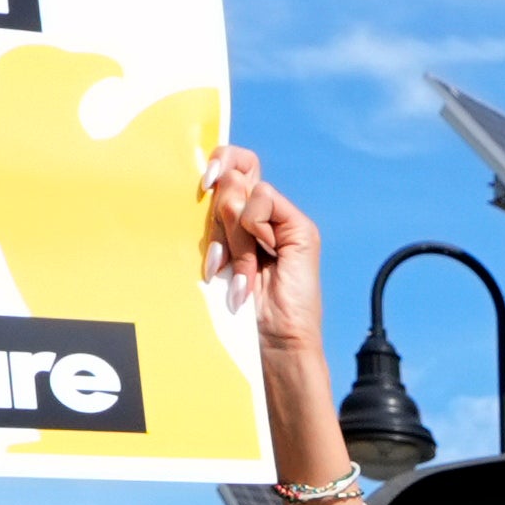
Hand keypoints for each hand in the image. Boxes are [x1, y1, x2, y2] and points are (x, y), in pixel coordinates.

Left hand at [201, 145, 323, 360]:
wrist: (271, 342)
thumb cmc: (238, 310)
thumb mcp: (217, 258)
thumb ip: (215, 222)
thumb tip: (208, 184)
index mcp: (241, 216)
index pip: (232, 163)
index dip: (218, 161)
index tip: (203, 184)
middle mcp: (262, 213)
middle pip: (231, 176)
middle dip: (218, 219)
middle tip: (223, 259)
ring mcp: (283, 219)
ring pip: (241, 192)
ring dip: (234, 239)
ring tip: (242, 275)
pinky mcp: (300, 228)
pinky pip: (263, 199)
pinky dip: (253, 228)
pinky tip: (264, 256)